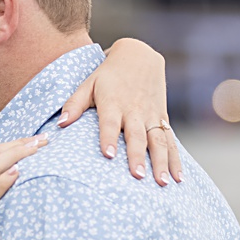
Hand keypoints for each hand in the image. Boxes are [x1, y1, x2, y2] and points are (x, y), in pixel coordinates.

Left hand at [61, 39, 182, 185]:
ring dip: (161, 162)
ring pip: (158, 141)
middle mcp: (134, 110)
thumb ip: (75, 103)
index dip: (109, 138)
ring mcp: (151, 116)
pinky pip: (171, 142)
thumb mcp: (89, 83)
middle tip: (137, 175)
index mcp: (113, 102)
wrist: (140, 56)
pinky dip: (176, 160)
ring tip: (162, 183)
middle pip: (136, 135)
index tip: (108, 155)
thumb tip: (61, 124)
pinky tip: (178, 178)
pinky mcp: (163, 119)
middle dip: (137, 155)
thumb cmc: (109, 75)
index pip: (110, 122)